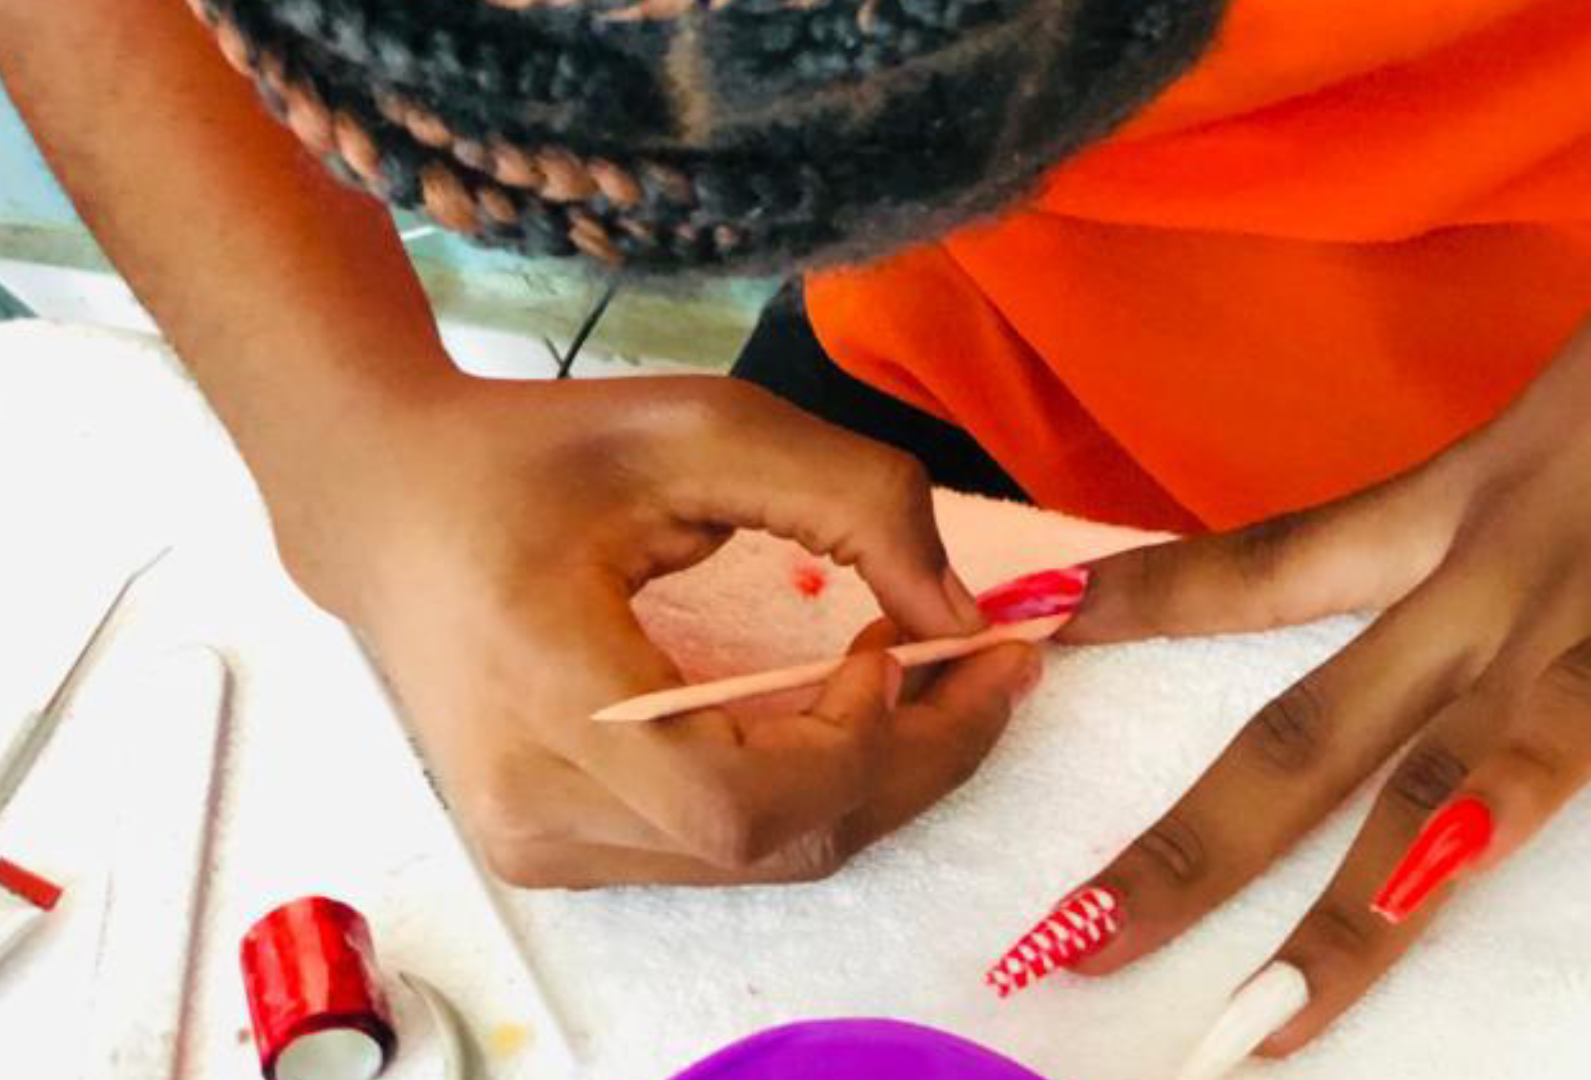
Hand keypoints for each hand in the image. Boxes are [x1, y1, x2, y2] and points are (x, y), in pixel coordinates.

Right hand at [269, 371, 1036, 886]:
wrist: (387, 510)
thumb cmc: (537, 456)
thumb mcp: (704, 428)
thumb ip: (856, 501)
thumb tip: (963, 617)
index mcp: (549, 696)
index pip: (745, 797)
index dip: (864, 742)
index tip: (921, 643)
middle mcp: (535, 805)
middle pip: (776, 842)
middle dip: (912, 763)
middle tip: (994, 672)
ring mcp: (538, 845)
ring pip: (760, 857)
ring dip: (871, 777)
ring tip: (935, 683)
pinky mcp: (551, 850)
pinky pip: (718, 844)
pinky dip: (807, 787)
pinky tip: (846, 711)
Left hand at [1054, 41, 1590, 1057]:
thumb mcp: (1567, 449)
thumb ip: (1505, 540)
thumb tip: (1475, 618)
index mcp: (1439, 512)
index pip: (1248, 571)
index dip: (1124, 608)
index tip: (1007, 639)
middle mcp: (1464, 570)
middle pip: (1286, 730)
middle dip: (1173, 852)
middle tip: (1052, 946)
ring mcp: (1557, 602)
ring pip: (1402, 765)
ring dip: (1312, 905)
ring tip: (1235, 1022)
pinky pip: (1570, 727)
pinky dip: (1497, 804)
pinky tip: (1425, 884)